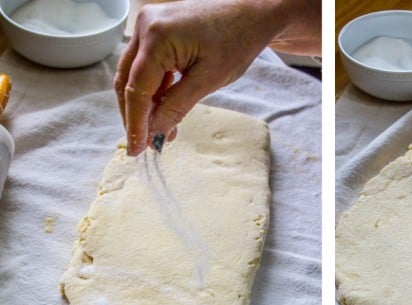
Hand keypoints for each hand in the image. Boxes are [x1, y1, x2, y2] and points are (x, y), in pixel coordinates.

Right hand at [114, 0, 320, 155]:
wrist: (250, 14)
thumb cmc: (236, 40)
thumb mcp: (208, 80)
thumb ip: (177, 107)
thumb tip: (155, 133)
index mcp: (156, 37)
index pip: (136, 89)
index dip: (135, 123)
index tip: (136, 150)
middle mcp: (144, 27)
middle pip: (127, 81)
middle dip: (135, 115)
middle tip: (145, 144)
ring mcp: (148, 26)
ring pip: (134, 75)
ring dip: (145, 105)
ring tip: (159, 132)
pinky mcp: (155, 31)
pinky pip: (147, 65)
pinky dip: (154, 89)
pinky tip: (164, 111)